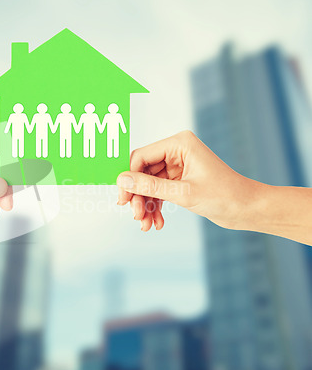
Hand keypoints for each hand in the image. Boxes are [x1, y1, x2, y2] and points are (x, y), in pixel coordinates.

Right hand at [116, 131, 260, 231]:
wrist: (247, 209)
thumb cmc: (224, 196)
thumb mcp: (183, 193)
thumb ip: (150, 187)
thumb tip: (122, 181)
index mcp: (179, 144)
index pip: (141, 157)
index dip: (129, 178)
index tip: (123, 199)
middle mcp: (176, 151)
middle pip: (142, 172)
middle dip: (138, 196)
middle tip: (136, 216)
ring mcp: (178, 166)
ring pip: (149, 184)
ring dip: (146, 205)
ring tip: (146, 225)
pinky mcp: (180, 180)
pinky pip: (159, 192)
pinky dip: (156, 207)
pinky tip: (157, 223)